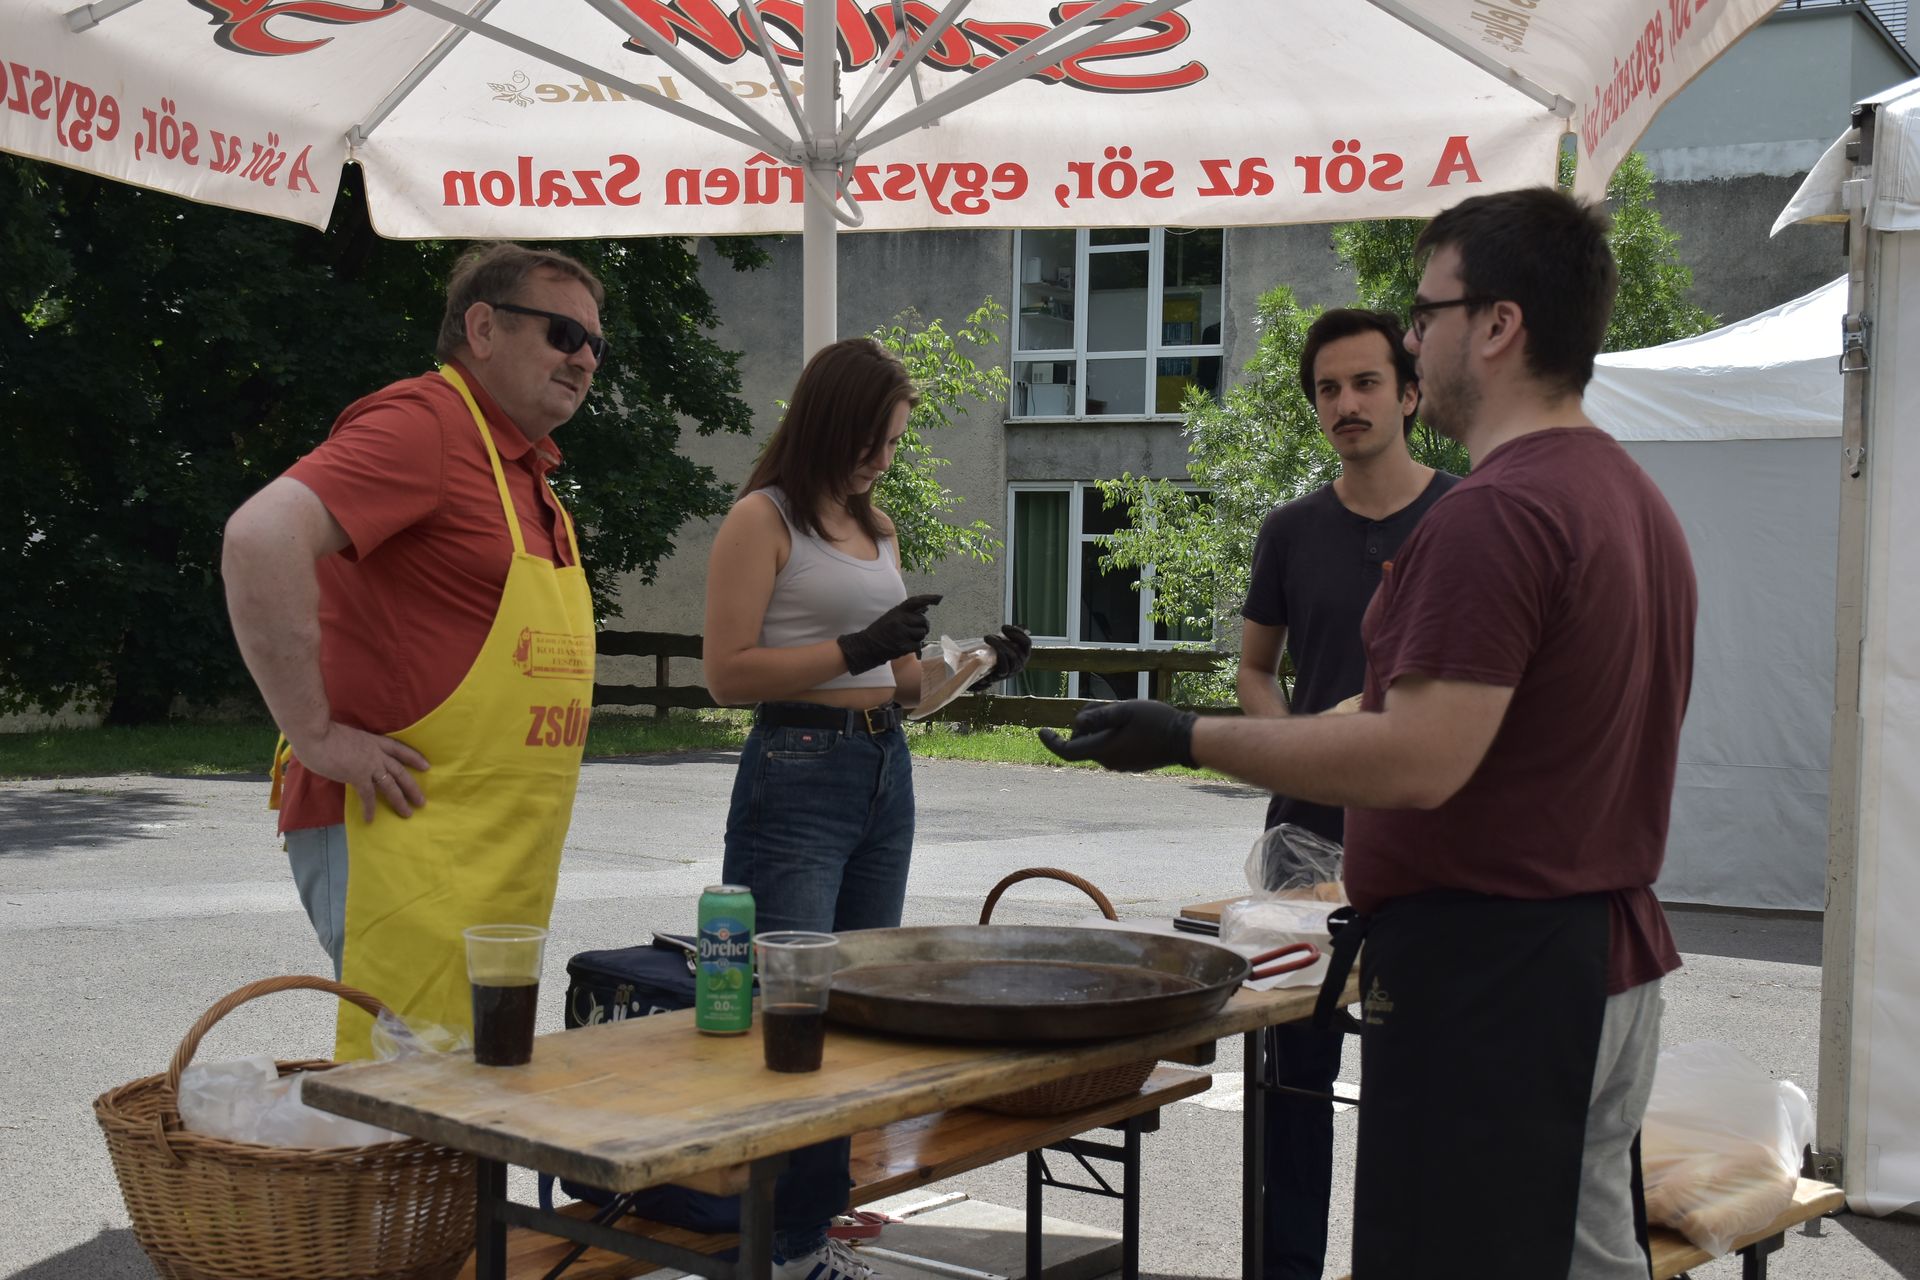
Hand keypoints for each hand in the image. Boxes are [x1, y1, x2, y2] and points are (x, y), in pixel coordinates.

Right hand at [289, 723, 429, 822]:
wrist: (316, 734)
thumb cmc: (324, 732)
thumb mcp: (346, 736)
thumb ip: (352, 747)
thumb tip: (348, 756)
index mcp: (374, 741)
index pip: (399, 749)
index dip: (413, 757)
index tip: (426, 765)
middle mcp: (376, 753)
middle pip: (400, 771)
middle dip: (412, 787)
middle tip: (421, 801)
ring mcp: (369, 765)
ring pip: (390, 785)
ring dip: (400, 800)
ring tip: (408, 813)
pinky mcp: (357, 775)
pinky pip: (367, 796)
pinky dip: (369, 809)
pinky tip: (370, 820)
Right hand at [838, 593, 941, 674]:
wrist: (866, 646)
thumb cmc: (881, 631)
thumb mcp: (892, 617)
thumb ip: (908, 613)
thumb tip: (926, 609)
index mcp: (897, 611)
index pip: (915, 601)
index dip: (929, 598)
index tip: (940, 598)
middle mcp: (899, 619)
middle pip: (923, 621)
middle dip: (923, 627)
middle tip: (915, 631)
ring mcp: (900, 633)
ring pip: (922, 633)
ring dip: (918, 637)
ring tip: (907, 638)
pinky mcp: (902, 646)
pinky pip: (918, 645)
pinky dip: (914, 647)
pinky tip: (905, 646)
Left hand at [969, 624, 1032, 690]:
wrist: (984, 670)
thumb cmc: (997, 656)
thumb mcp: (1006, 643)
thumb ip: (1014, 635)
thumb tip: (1023, 626)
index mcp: (1024, 653)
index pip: (1026, 642)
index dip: (1016, 633)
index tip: (1004, 627)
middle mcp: (1021, 662)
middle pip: (1017, 648)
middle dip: (1003, 639)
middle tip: (991, 635)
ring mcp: (1013, 670)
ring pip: (1011, 656)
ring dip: (999, 645)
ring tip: (988, 640)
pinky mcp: (1004, 676)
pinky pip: (1004, 666)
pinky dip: (998, 657)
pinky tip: (990, 650)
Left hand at [1037, 700, 1197, 771]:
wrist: (1184, 740)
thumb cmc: (1156, 722)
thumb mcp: (1124, 710)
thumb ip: (1098, 715)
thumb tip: (1077, 722)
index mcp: (1103, 750)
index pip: (1067, 750)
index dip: (1051, 741)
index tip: (1041, 731)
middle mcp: (1109, 762)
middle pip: (1083, 742)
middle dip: (1085, 723)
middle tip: (1102, 703)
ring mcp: (1121, 765)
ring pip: (1098, 744)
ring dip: (1100, 728)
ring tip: (1120, 710)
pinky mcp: (1132, 764)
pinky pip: (1112, 749)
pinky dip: (1112, 735)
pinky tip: (1130, 723)